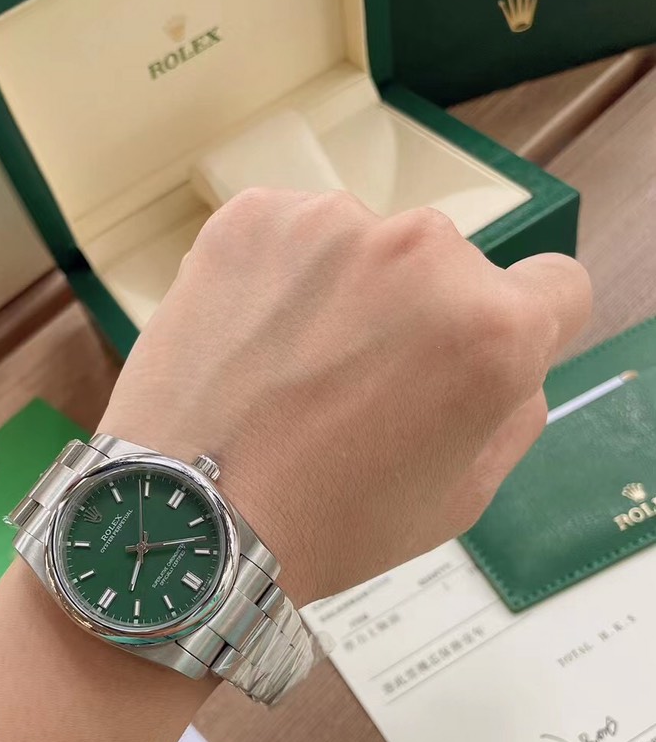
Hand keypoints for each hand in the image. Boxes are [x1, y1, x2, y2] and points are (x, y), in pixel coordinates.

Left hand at [101, 190, 590, 605]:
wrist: (183, 516)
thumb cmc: (329, 525)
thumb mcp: (461, 498)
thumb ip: (513, 409)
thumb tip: (513, 357)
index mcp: (492, 328)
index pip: (558, 288)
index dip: (525, 332)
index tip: (469, 365)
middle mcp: (423, 251)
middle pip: (454, 268)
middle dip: (423, 317)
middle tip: (357, 390)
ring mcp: (331, 224)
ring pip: (369, 249)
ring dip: (349, 293)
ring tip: (290, 372)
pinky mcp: (253, 215)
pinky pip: (295, 237)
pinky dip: (281, 278)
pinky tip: (249, 343)